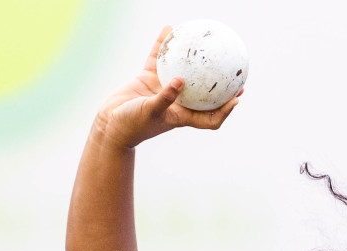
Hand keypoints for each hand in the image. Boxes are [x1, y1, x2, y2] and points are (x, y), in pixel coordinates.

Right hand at [93, 26, 241, 148]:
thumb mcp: (150, 112)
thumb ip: (166, 98)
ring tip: (203, 42)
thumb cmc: (132, 125)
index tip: (237, 99)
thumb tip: (181, 81)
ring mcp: (163, 89)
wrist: (109, 123)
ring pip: (182, 71)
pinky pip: (159, 58)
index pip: (209, 117)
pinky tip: (168, 29)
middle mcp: (176, 102)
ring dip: (193, 59)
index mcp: (181, 116)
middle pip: (202, 93)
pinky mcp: (148, 78)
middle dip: (217, 84)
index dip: (224, 110)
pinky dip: (163, 46)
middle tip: (232, 70)